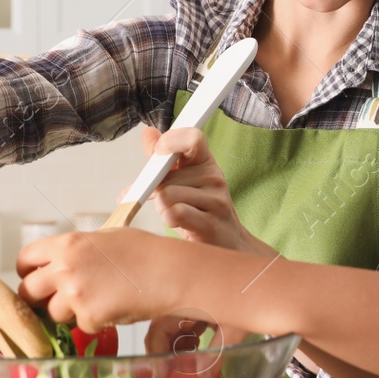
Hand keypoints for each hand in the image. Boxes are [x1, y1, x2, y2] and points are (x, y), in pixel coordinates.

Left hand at [16, 227, 179, 332]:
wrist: (170, 273)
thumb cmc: (146, 252)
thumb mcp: (106, 238)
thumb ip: (78, 250)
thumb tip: (62, 261)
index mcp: (67, 244)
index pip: (25, 259)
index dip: (27, 272)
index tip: (33, 278)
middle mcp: (64, 268)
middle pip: (28, 292)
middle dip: (39, 299)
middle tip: (57, 300)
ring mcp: (74, 294)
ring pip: (53, 314)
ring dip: (70, 313)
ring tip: (98, 301)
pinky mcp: (89, 316)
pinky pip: (81, 326)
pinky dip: (95, 322)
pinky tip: (115, 308)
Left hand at [136, 126, 274, 255]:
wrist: (229, 244)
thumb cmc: (202, 212)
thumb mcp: (186, 182)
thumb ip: (164, 160)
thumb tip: (148, 133)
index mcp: (206, 163)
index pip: (192, 137)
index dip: (170, 141)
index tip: (158, 153)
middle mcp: (214, 178)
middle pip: (166, 176)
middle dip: (153, 191)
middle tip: (161, 201)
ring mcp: (215, 201)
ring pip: (166, 195)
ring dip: (161, 208)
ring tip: (173, 215)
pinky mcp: (210, 223)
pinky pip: (174, 213)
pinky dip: (168, 219)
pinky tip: (176, 223)